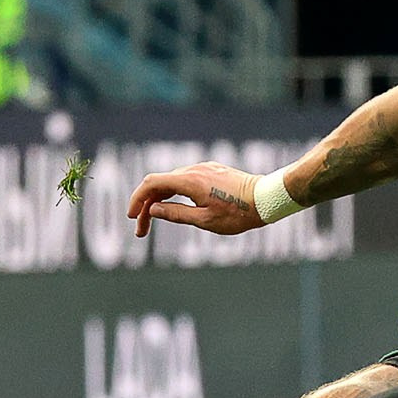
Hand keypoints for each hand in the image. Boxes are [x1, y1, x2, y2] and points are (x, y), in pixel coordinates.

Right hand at [128, 162, 262, 239]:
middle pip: (159, 184)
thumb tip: (152, 209)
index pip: (151, 184)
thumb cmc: (238, 214)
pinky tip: (173, 208)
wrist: (266, 199)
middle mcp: (193, 170)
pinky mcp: (212, 171)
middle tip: (140, 230)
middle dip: (146, 205)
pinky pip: (185, 180)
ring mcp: (203, 168)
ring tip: (153, 221)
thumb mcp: (204, 220)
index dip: (137, 199)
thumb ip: (175, 214)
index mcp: (189, 181)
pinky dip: (173, 193)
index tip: (131, 217)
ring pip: (171, 182)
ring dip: (159, 200)